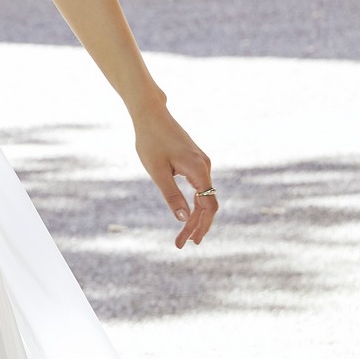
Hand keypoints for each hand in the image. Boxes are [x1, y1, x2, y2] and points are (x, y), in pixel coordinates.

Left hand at [133, 108, 217, 248]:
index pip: (207, 206)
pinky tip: (187, 214)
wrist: (151, 114)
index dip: (200, 226)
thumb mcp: (157, 172)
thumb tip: (183, 218)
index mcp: (199, 169)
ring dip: (195, 216)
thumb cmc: (151, 141)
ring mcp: (202, 163)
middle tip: (183, 244)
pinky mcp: (196, 161)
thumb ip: (171, 195)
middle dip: (197, 225)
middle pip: (208, 203)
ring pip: (204, 196)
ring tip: (184, 234)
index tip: (189, 242)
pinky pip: (200, 187)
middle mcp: (205, 166)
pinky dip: (195, 203)